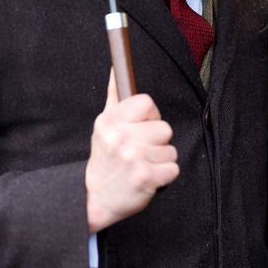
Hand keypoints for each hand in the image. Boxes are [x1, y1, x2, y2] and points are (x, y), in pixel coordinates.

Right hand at [85, 69, 179, 231]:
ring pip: (170, 150)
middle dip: (156, 142)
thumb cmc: (104, 162)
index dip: (150, 117)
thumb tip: (116, 67)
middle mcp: (120, 137)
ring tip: (142, 167)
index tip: (140, 129)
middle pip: (164, 128)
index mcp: (110, 121)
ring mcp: (133, 158)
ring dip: (160, 161)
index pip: (147, 103)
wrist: (94, 200)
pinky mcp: (145, 178)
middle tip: (138, 154)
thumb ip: (114, 97)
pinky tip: (148, 179)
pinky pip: (173, 169)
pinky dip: (164, 177)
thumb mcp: (103, 127)